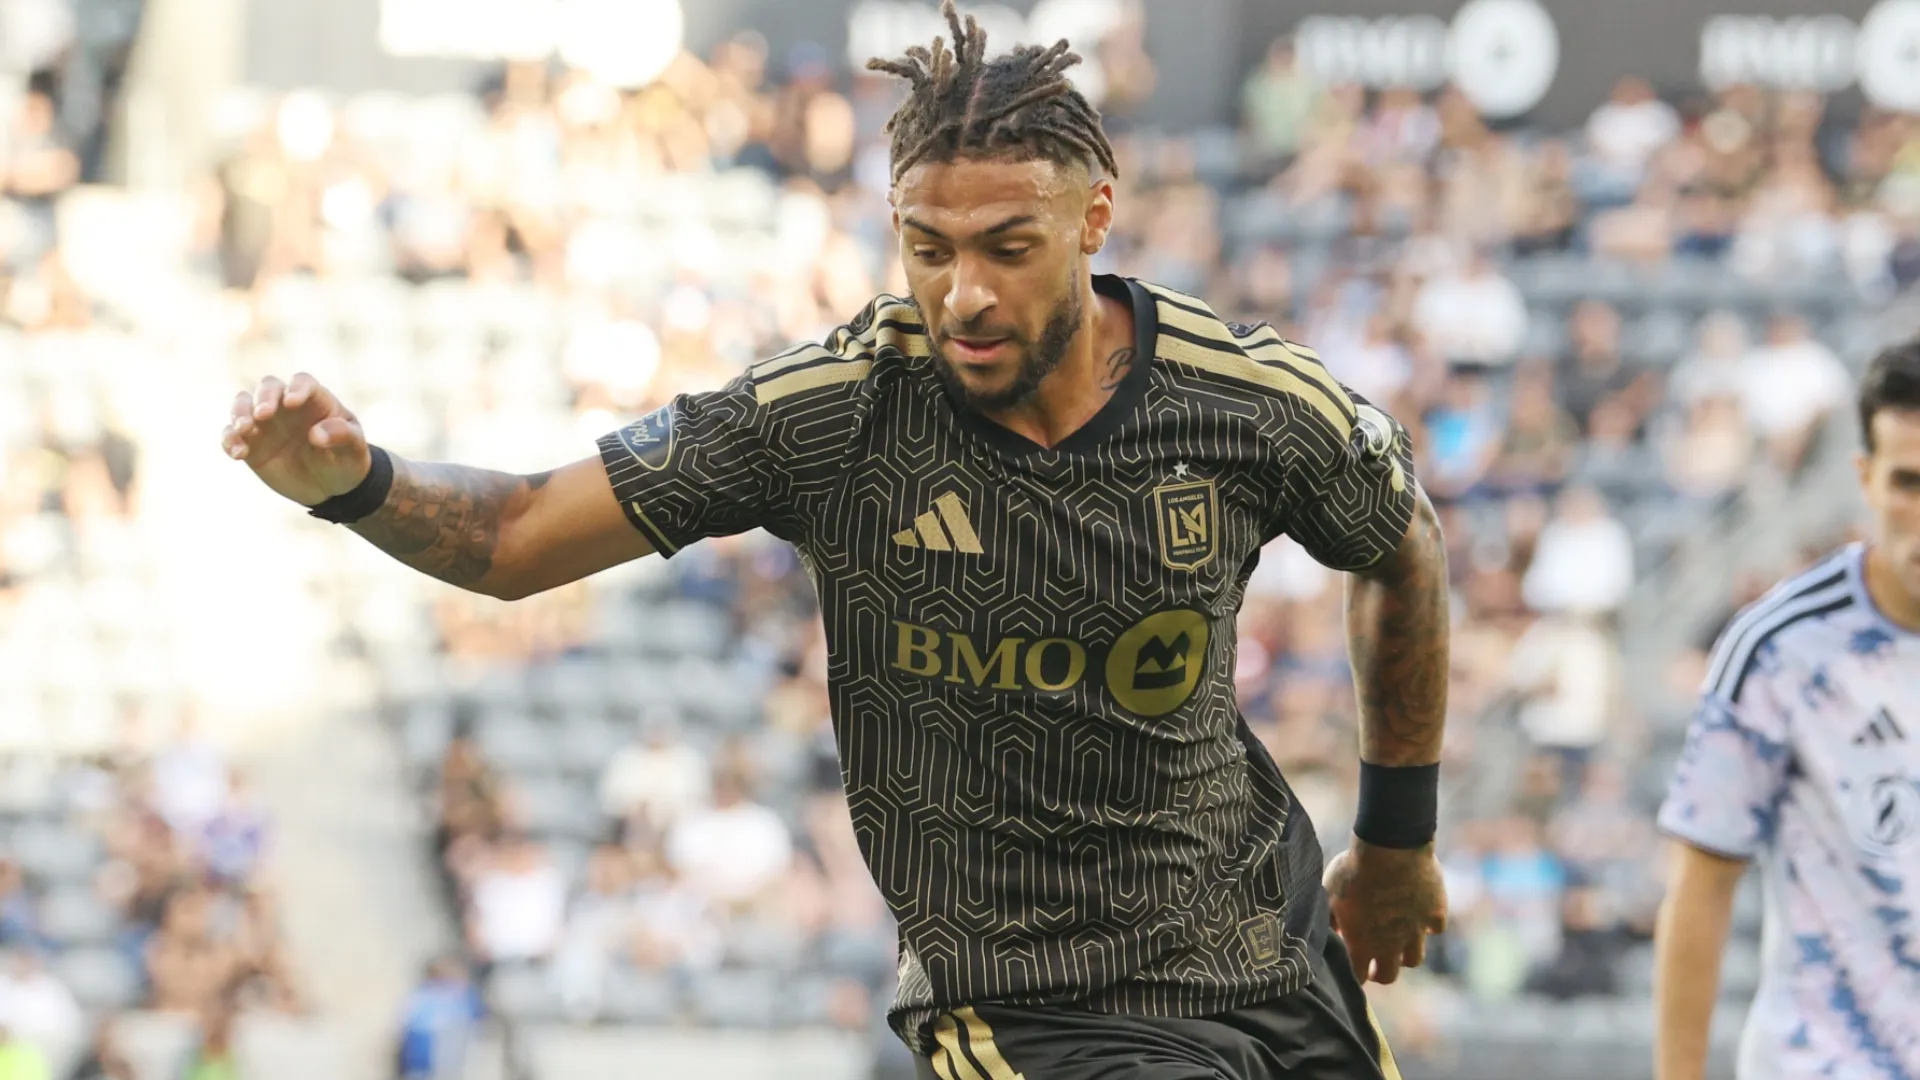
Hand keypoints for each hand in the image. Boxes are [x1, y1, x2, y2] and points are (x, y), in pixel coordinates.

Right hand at [221, 373, 371, 507]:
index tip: (292, 402)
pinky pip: (232, 435)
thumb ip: (342, 436)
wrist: (331, 487)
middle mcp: (286, 405)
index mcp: (314, 400)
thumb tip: (316, 434)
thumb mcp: (354, 449)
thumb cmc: (346, 459)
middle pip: (268, 386)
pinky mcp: (251, 444)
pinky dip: (230, 440)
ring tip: (243, 431)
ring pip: (243, 405)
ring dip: (239, 413)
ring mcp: (266, 423)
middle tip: (263, 415)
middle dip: (263, 397)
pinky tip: (238, 454)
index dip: (296, 388)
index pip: (302, 382)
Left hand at [1324, 837, 1447, 984]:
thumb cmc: (1354, 870)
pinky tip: (1419, 912)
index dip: (1355, 973)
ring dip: (1405, 953)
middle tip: (1374, 959)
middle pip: (1389, 976)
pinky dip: (1428, 925)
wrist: (1391, 849)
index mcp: (1362, 944)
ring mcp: (1417, 932)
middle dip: (1380, 971)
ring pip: (1415, 959)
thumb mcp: (1329, 894)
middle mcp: (1392, 946)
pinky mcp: (1436, 914)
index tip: (1353, 963)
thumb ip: (1327, 920)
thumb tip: (1329, 932)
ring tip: (1396, 940)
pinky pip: (1436, 929)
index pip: (1358, 977)